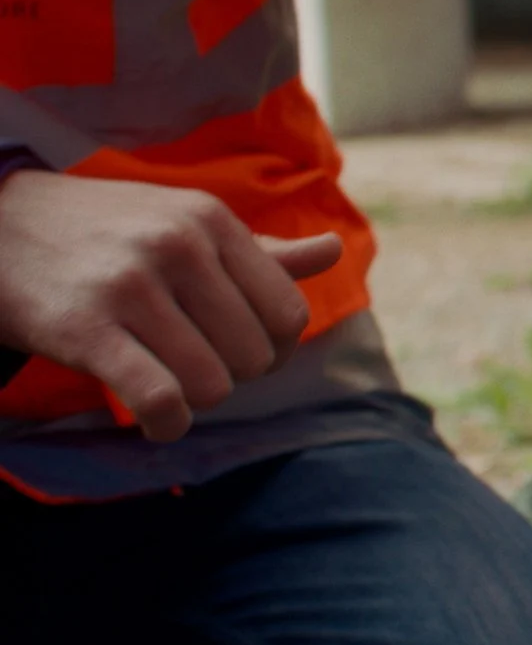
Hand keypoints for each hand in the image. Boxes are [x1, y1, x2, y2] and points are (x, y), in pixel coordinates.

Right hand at [0, 172, 343, 441]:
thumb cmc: (103, 232)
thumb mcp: (182, 221)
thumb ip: (259, 250)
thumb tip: (334, 251)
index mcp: (212, 219)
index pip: (288, 313)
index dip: (273, 349)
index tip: (237, 351)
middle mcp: (178, 245)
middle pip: (255, 356)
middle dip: (232, 376)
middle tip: (195, 367)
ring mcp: (132, 285)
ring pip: (213, 383)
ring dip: (195, 402)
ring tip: (169, 387)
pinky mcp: (85, 328)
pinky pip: (159, 398)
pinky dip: (168, 424)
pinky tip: (157, 422)